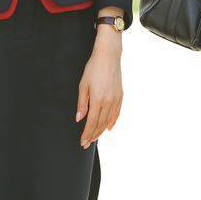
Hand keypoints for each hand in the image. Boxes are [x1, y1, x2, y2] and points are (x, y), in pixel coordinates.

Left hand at [76, 34, 122, 148]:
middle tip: (87, 143)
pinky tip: (109, 127)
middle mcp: (108, 102)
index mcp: (98, 99)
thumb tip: (79, 118)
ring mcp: (116, 99)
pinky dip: (113, 121)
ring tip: (95, 137)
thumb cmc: (93, 68)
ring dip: (102, 130)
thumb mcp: (83, 85)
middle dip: (93, 135)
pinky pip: (117, 113)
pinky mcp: (120, 95)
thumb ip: (82, 103)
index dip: (87, 134)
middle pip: (101, 124)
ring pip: (109, 120)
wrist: (108, 56)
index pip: (92, 122)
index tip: (83, 142)